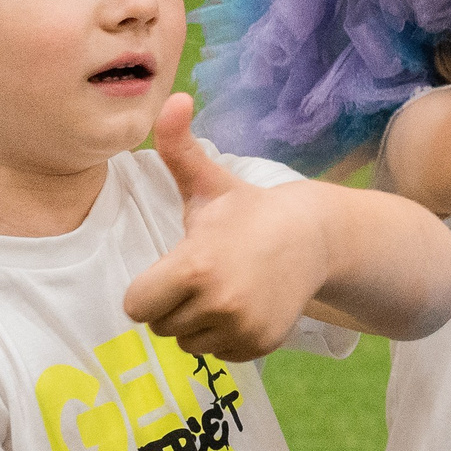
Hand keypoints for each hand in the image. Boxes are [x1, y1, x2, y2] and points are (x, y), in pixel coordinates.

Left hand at [124, 94, 331, 359]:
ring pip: (189, 342)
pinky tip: (245, 306)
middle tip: (204, 276)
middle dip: (174, 305)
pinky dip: (226, 336)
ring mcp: (241, 327)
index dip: (149, 289)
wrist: (314, 237)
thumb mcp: (209, 183)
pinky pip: (219, 354)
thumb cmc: (249, 212)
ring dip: (199, 323)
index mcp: (193, 266)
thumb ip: (177, 146)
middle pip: (161, 326)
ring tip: (226, 290)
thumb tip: (172, 97)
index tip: (173, 269)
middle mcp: (216, 303)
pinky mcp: (260, 344)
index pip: (136, 306)